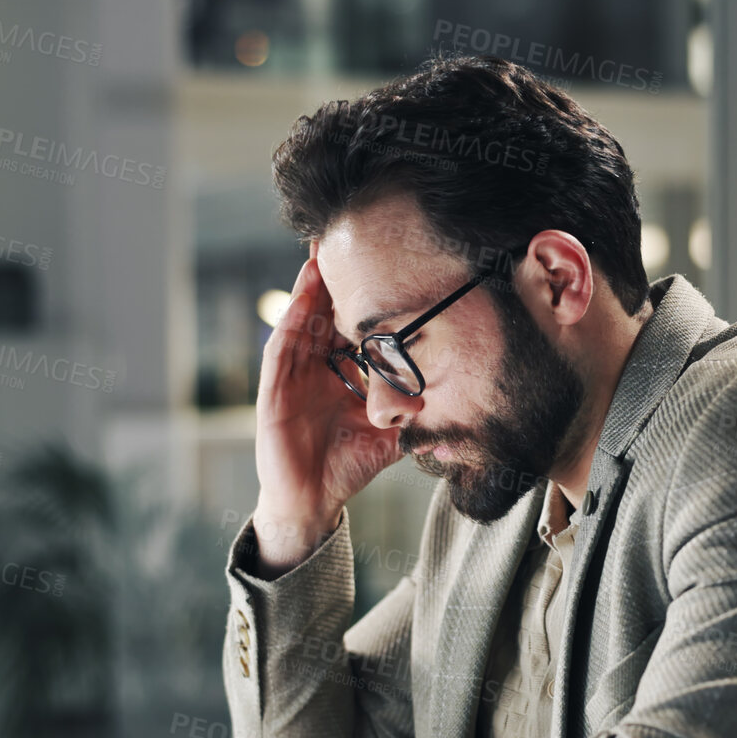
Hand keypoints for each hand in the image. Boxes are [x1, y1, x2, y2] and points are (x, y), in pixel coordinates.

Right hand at [249, 249, 403, 573]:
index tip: (387, 264)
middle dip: (335, 277)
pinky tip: (303, 293)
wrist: (313, 503)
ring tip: (322, 250)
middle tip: (348, 234)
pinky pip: (283, 346)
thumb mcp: (391, 436)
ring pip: (302, 319)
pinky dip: (292, 317)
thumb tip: (463, 410)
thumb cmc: (346, 467)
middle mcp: (315, 367)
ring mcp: (292, 375)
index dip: (367, 297)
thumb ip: (419, 419)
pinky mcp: (273, 389)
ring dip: (311, 285)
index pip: (354, 327)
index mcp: (341, 373)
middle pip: (324, 312)